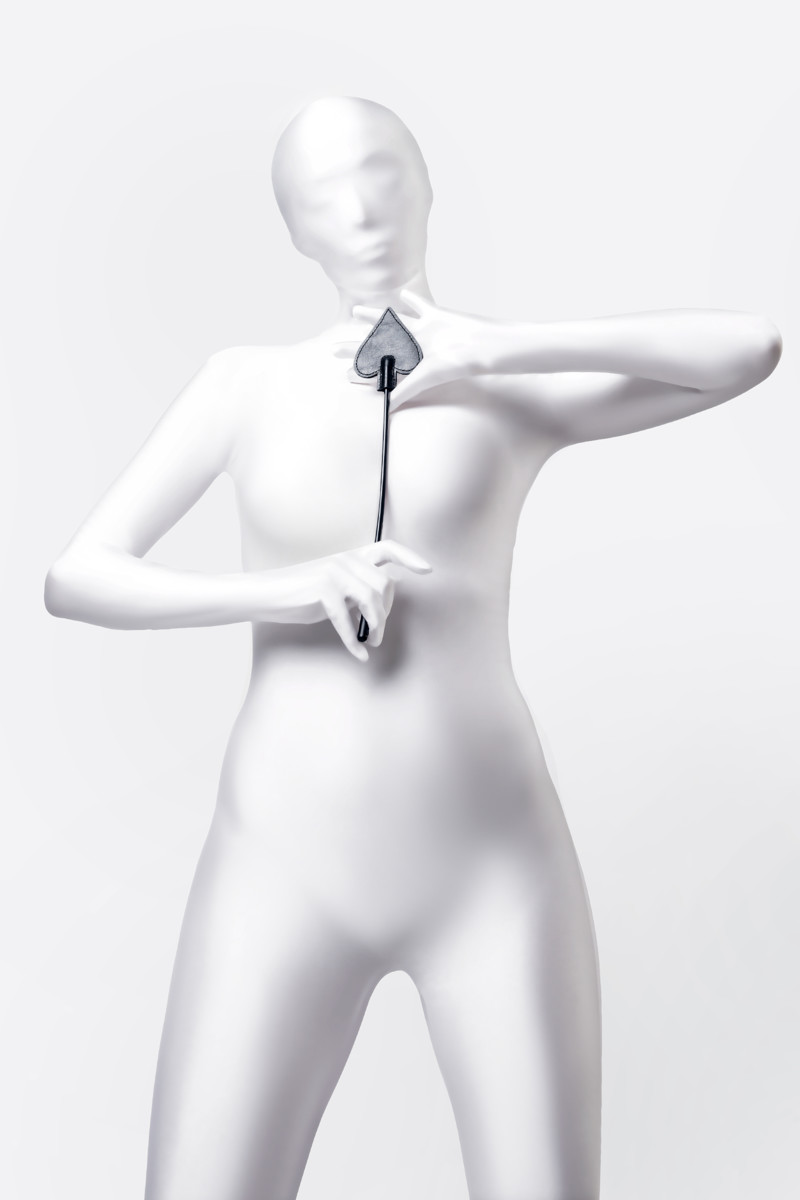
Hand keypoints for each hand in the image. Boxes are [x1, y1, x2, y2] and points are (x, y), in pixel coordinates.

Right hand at [259, 539, 432, 661]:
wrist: (268, 594)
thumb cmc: (303, 594)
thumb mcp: (336, 586)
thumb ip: (358, 586)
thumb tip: (384, 597)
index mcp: (351, 556)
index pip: (387, 548)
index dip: (409, 557)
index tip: (428, 570)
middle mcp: (345, 560)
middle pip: (384, 585)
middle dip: (385, 613)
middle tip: (376, 634)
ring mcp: (334, 573)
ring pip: (372, 601)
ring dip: (375, 627)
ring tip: (369, 642)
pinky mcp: (323, 591)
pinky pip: (347, 621)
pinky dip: (353, 642)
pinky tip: (359, 656)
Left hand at [345, 290, 489, 411]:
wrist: (486, 346)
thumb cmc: (459, 364)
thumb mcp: (428, 376)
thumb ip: (406, 390)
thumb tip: (387, 408)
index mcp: (412, 363)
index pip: (381, 368)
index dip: (362, 372)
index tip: (345, 376)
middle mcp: (415, 348)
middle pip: (379, 346)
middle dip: (357, 348)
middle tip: (334, 349)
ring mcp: (426, 331)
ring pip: (394, 323)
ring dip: (374, 318)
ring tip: (355, 312)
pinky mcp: (438, 316)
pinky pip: (421, 307)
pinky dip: (411, 302)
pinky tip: (400, 297)